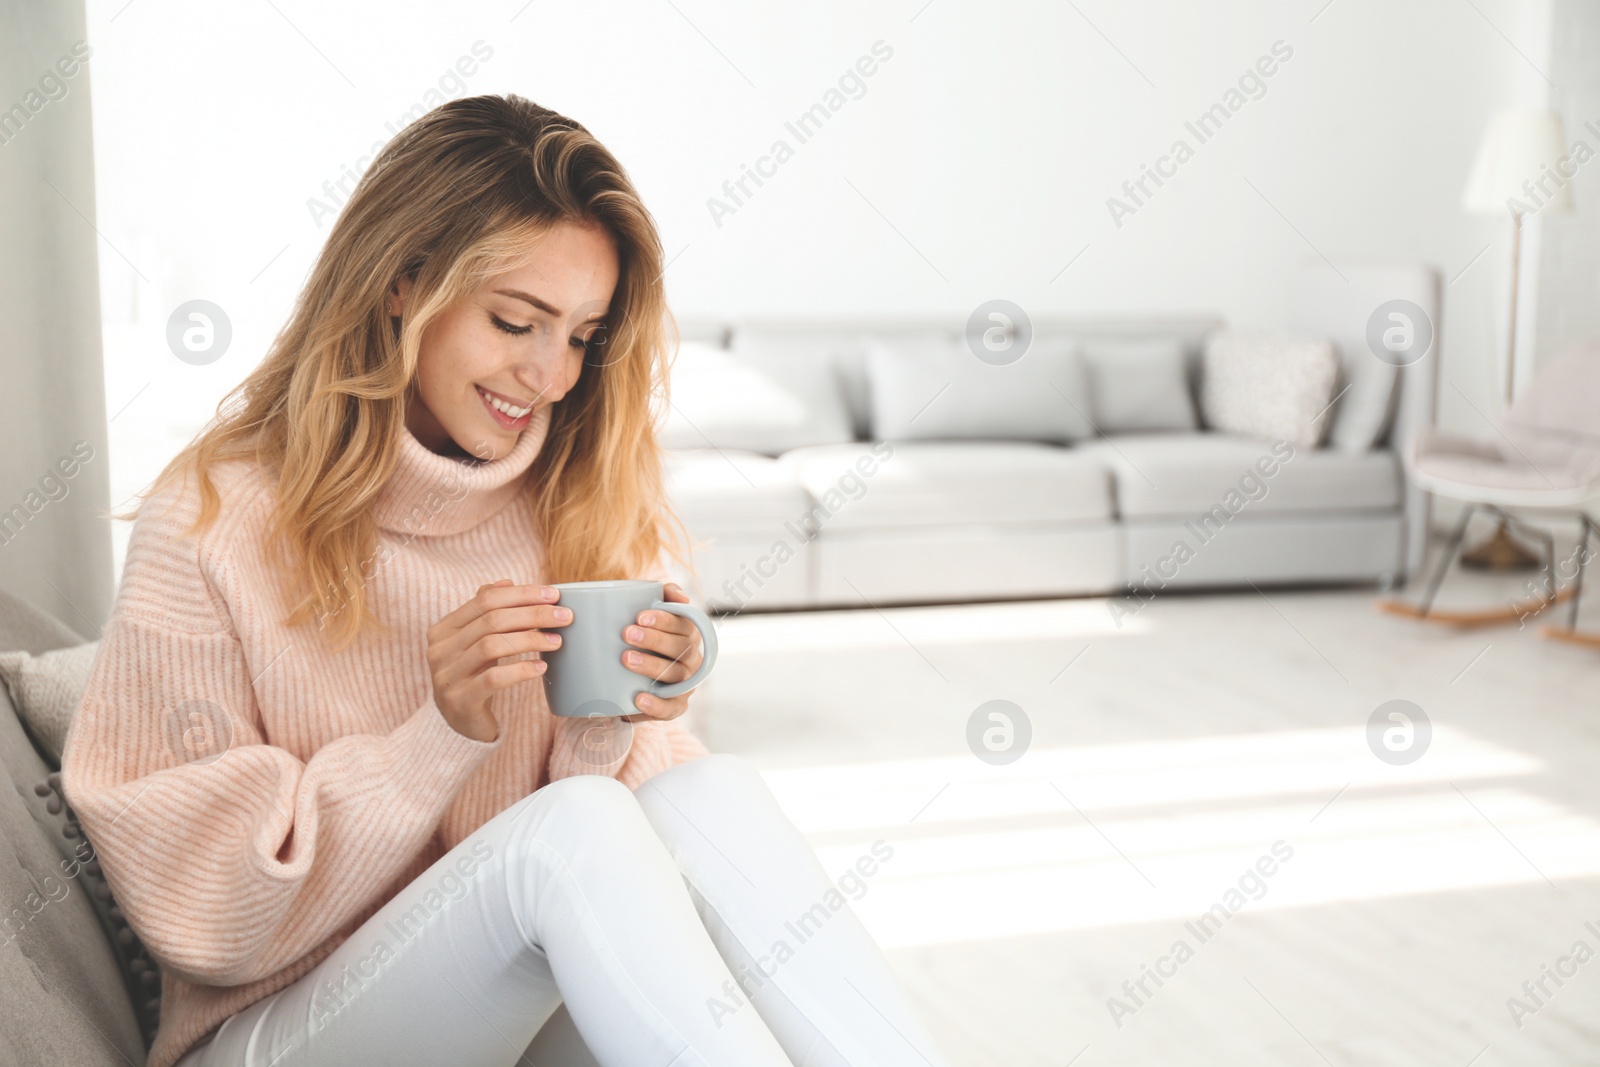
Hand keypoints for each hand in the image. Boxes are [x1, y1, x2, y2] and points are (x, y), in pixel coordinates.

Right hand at [427, 579, 571, 741]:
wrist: (458, 721)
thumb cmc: (472, 674)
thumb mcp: (475, 641)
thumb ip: (486, 612)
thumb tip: (507, 581)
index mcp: (443, 629)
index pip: (485, 600)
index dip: (522, 594)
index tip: (553, 595)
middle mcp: (440, 649)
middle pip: (491, 621)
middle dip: (533, 614)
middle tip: (564, 616)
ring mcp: (447, 676)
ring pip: (492, 646)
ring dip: (530, 640)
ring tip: (557, 641)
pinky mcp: (461, 700)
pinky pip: (494, 679)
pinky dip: (520, 670)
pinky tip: (541, 668)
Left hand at [620, 582, 703, 722]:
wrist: (628, 683)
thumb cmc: (641, 642)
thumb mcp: (647, 618)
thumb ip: (660, 596)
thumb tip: (676, 593)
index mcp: (688, 634)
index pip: (684, 623)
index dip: (665, 619)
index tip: (640, 616)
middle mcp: (692, 659)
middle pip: (682, 648)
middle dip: (655, 640)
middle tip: (627, 634)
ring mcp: (686, 684)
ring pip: (676, 675)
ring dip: (652, 666)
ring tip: (625, 659)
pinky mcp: (676, 706)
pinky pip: (671, 708)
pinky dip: (656, 704)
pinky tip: (638, 697)